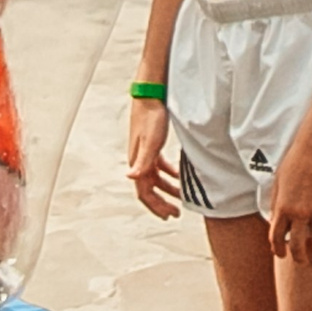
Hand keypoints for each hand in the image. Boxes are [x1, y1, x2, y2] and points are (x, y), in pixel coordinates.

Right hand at [126, 96, 179, 218]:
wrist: (151, 96)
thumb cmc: (151, 117)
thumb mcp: (151, 142)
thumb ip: (142, 161)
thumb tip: (130, 177)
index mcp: (138, 162)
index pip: (144, 193)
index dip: (156, 206)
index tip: (170, 214)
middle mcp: (139, 161)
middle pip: (149, 189)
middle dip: (162, 203)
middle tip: (175, 212)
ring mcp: (145, 153)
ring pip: (156, 178)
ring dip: (168, 189)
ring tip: (181, 196)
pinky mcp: (152, 145)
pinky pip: (160, 166)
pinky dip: (170, 173)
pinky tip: (180, 174)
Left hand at [267, 140, 311, 263]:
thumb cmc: (295, 161)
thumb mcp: (278, 182)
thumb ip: (276, 203)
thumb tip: (274, 220)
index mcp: (282, 207)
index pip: (276, 238)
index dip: (278, 250)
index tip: (281, 254)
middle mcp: (299, 213)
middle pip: (297, 247)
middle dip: (299, 258)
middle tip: (302, 260)